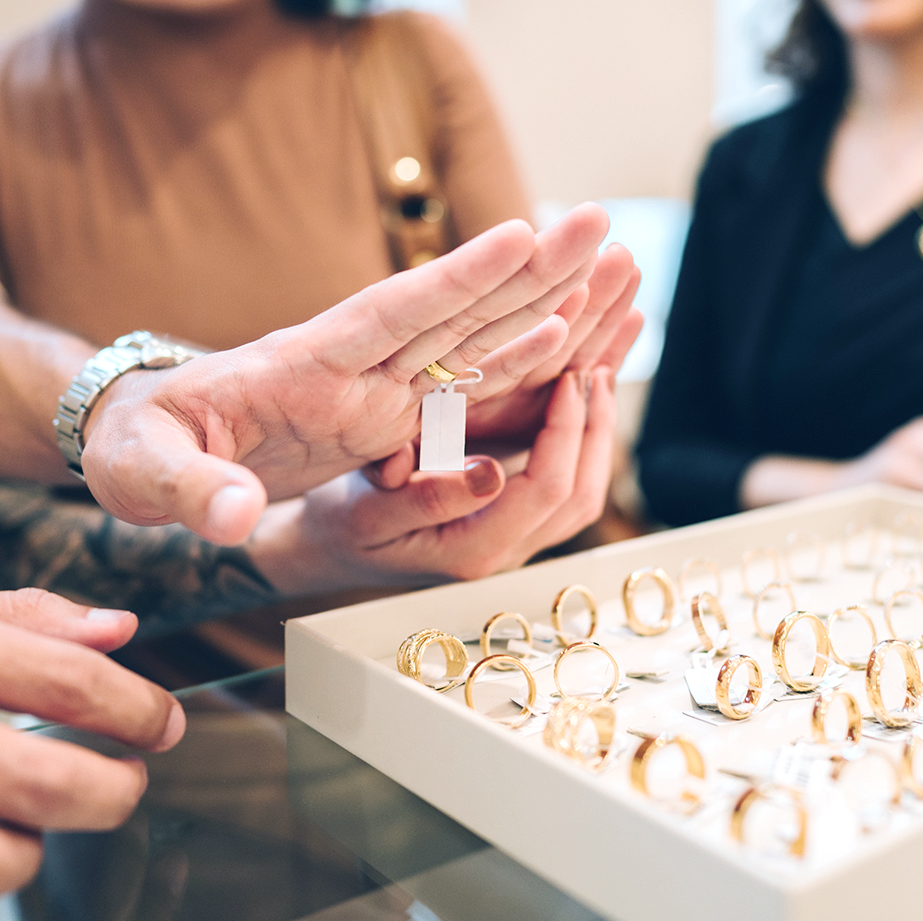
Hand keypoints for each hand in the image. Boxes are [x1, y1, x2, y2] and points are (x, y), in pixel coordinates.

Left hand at [82, 206, 610, 542]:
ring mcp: (373, 390)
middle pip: (454, 312)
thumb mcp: (142, 471)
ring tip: (605, 261)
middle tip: (597, 221)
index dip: (456, 279)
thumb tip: (237, 519)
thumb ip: (193, 491)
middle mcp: (353, 368)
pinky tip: (566, 342)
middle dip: (527, 271)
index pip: (391, 313)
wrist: (140, 440)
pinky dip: (515, 367)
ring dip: (539, 305)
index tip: (518, 234)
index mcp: (303, 363)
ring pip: (471, 342)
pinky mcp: (380, 419)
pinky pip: (460, 392)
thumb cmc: (133, 447)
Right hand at [254, 368, 617, 590]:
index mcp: (473, 551)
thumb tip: (491, 475)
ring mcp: (512, 544)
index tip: (569, 375)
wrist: (327, 547)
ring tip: (595, 377)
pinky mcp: (511, 526)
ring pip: (579, 497)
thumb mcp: (367, 508)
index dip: (567, 430)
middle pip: (579, 496)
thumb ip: (426, 496)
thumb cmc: (340, 523)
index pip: (546, 490)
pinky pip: (562, 491)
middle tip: (595, 367)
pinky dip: (578, 445)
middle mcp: (504, 554)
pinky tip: (576, 401)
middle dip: (594, 429)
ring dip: (594, 437)